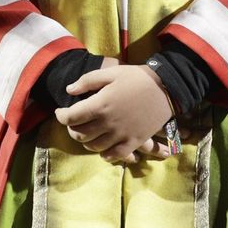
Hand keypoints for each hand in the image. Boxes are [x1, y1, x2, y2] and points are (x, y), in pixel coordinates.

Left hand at [53, 63, 174, 163]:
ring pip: (94, 146)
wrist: (166, 87)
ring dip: (87, 141)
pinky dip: (105, 154)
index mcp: (100, 104)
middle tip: (74, 122)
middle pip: (80, 134)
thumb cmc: (137, 77)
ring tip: (88, 132)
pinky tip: (103, 148)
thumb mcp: (111, 72)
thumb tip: (69, 91)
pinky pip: (114, 155)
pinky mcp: (134, 141)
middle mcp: (108, 123)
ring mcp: (121, 134)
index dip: (61, 115)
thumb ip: (87, 81)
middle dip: (72, 128)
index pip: (71, 117)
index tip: (61, 112)